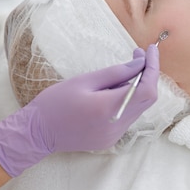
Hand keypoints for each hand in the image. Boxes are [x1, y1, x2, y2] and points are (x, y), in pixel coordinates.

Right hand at [0, 45, 159, 176]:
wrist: (36, 133)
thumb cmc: (55, 103)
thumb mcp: (84, 81)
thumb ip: (115, 73)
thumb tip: (140, 63)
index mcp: (109, 108)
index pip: (146, 88)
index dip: (153, 68)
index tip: (151, 50)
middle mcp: (117, 125)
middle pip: (147, 99)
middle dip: (147, 75)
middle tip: (138, 56)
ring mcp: (115, 135)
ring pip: (139, 108)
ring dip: (137, 88)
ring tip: (122, 73)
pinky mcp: (111, 140)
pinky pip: (128, 117)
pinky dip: (127, 101)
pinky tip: (112, 92)